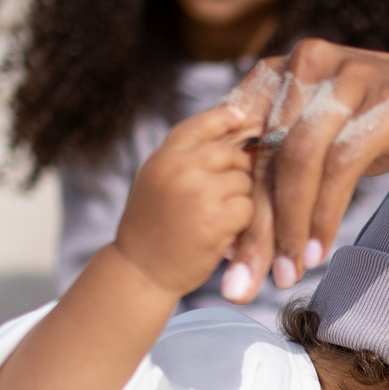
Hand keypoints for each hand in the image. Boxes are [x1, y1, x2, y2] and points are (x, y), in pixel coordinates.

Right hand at [112, 98, 260, 296]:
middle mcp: (180, 169)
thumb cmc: (153, 227)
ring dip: (239, 200)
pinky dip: (241, 222)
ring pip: (244, 181)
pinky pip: (248, 207)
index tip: (242, 118)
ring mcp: (199, 192)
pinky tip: (222, 232)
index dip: (224, 119)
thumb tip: (233, 132)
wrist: (140, 270)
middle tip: (222, 198)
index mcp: (164, 157)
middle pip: (232, 154)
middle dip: (237, 173)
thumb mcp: (157, 181)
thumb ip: (184, 158)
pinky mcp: (216, 219)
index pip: (199, 126)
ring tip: (214, 218)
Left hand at [219, 44, 388, 300]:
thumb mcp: (327, 133)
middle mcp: (307, 65)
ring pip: (299, 161)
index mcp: (283, 71)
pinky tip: (319, 249)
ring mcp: (346, 79)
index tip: (226, 261)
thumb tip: (243, 227)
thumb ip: (285, 162)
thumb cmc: (385, 118)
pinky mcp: (385, 101)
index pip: (243, 145)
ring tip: (286, 273)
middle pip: (266, 156)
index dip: (230, 205)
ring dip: (289, 226)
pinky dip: (326, 213)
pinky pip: (342, 164)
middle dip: (253, 227)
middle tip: (242, 284)